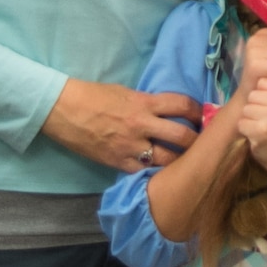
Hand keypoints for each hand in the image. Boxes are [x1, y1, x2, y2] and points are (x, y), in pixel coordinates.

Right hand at [42, 80, 199, 171]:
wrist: (63, 109)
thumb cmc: (94, 96)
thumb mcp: (127, 93)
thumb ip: (149, 104)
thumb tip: (169, 112)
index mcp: (145, 103)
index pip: (183, 105)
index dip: (197, 111)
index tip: (202, 116)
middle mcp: (142, 125)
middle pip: (182, 136)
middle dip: (197, 141)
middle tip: (204, 144)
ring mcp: (130, 146)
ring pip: (167, 159)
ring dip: (181, 161)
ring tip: (188, 161)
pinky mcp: (118, 162)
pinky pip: (144, 172)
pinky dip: (155, 172)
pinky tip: (163, 173)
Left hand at [237, 77, 266, 175]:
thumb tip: (260, 59)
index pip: (263, 81)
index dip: (263, 94)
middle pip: (253, 94)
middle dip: (255, 106)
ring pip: (246, 108)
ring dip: (250, 118)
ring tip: (262, 126)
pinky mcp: (263, 131)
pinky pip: (242, 122)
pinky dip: (245, 130)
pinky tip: (257, 135)